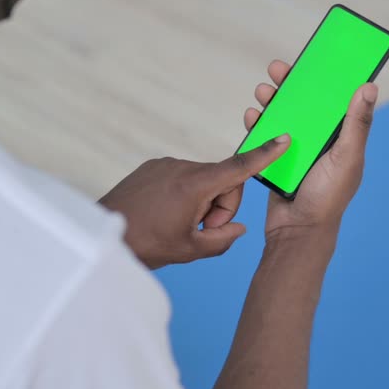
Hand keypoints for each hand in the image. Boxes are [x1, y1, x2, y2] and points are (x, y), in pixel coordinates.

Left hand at [99, 136, 290, 268]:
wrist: (105, 235)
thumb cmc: (146, 244)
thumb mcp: (191, 250)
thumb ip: (223, 238)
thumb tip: (239, 229)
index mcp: (194, 185)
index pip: (238, 167)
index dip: (264, 154)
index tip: (283, 138)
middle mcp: (180, 167)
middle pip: (222, 181)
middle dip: (219, 206)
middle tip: (200, 230)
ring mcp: (164, 164)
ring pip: (201, 181)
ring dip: (200, 202)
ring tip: (176, 224)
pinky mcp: (152, 167)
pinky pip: (181, 177)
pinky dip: (183, 195)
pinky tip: (164, 214)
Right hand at [243, 60, 377, 242]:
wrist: (298, 230)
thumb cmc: (329, 197)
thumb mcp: (347, 157)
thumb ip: (357, 124)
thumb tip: (369, 87)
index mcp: (341, 137)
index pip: (335, 100)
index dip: (326, 78)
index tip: (315, 57)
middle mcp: (320, 140)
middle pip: (305, 103)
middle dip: (290, 83)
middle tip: (277, 68)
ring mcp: (297, 149)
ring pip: (283, 115)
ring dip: (271, 100)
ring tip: (262, 90)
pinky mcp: (276, 159)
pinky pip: (265, 135)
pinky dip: (258, 123)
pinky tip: (252, 115)